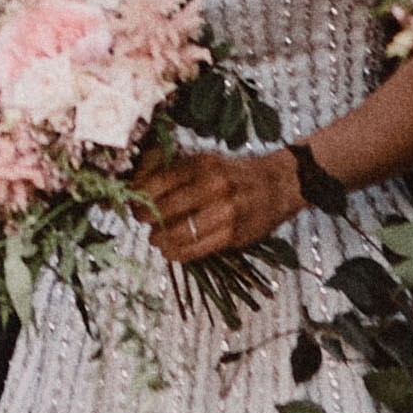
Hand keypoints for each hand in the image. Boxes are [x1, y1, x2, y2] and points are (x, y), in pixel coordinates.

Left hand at [134, 142, 306, 270]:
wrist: (279, 183)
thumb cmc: (232, 172)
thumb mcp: (205, 159)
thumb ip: (171, 166)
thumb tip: (134, 181)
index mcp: (203, 163)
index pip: (159, 180)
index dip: (139, 194)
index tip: (133, 201)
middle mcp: (214, 185)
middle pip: (165, 207)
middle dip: (146, 218)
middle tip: (143, 220)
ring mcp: (226, 211)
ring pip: (179, 233)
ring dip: (160, 239)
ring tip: (156, 239)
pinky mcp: (234, 235)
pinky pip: (196, 250)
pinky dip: (178, 253)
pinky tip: (171, 251)